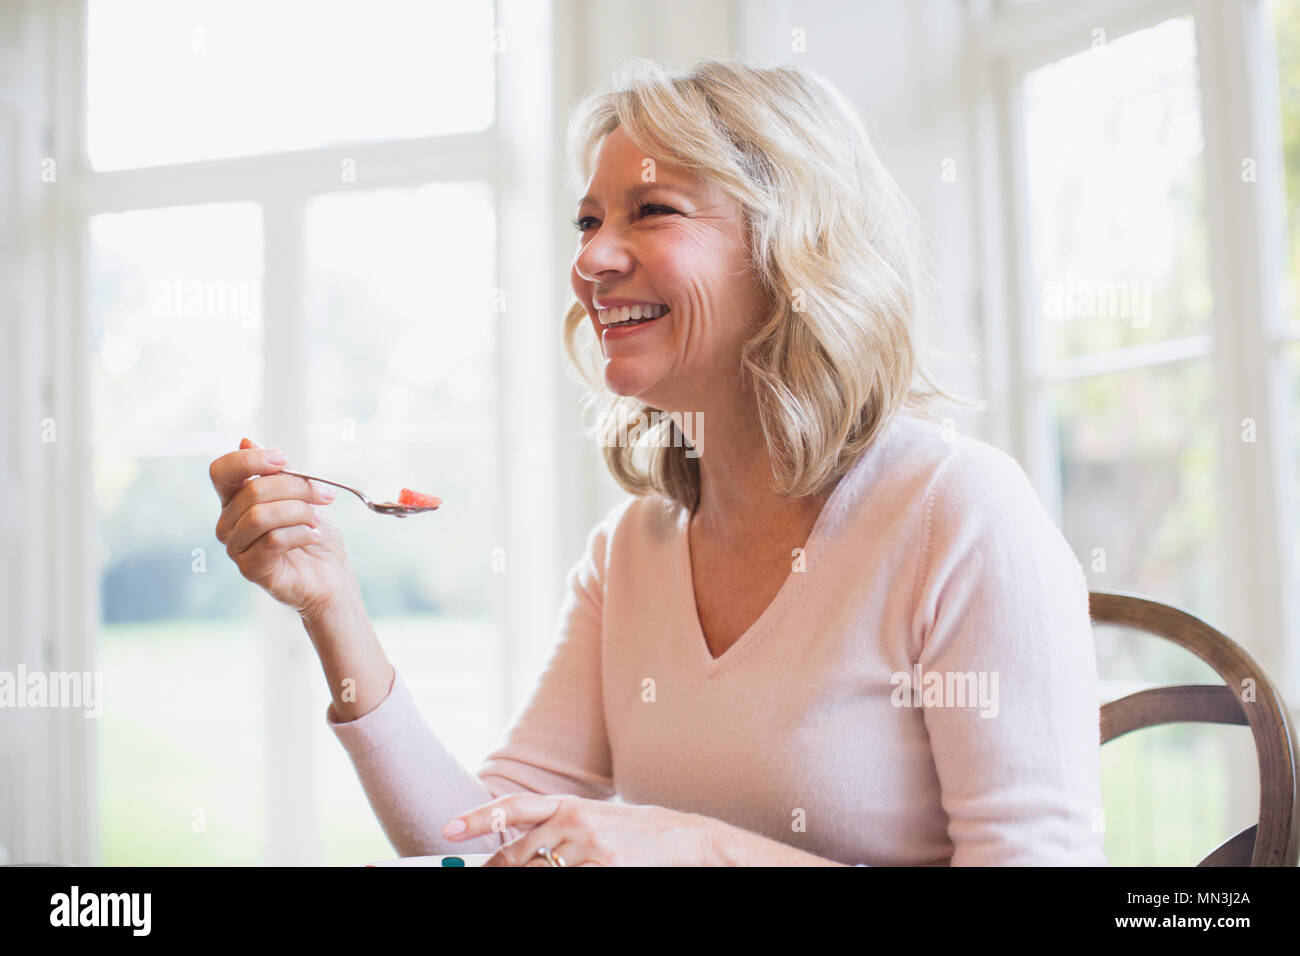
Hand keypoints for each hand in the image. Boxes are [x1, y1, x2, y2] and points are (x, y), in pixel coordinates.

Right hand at [209, 437, 351, 617]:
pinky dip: (302, 533)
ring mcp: (236, 548)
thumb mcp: (300, 495)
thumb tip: (246, 441)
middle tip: (326, 495)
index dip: (250, 460)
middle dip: (298, 488)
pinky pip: (272, 541)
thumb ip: (276, 473)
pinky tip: (315, 536)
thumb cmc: (314, 533)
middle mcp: (228, 523)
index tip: (284, 459)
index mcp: (235, 500)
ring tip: (319, 519)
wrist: (330, 576)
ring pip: (261, 516)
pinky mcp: (251, 569)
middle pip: (253, 491)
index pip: (222, 471)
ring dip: (300, 512)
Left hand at [442, 794, 713, 866]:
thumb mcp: (589, 822)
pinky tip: (572, 875)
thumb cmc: (628, 833)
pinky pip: (568, 884)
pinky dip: (560, 885)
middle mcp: (573, 821)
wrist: (679, 838)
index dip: (478, 817)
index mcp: (566, 804)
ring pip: (539, 875)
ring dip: (530, 881)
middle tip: (478, 877)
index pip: (513, 807)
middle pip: (517, 855)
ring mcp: (589, 846)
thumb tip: (513, 855)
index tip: (448, 828)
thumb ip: (552, 833)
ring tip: (546, 873)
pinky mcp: (605, 867)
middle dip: (495, 872)